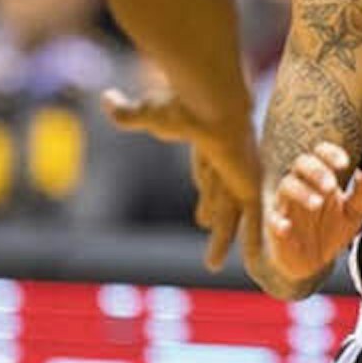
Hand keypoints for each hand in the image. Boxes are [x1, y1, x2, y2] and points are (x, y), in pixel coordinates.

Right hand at [103, 88, 261, 270]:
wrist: (212, 107)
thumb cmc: (181, 108)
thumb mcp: (148, 113)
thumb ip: (127, 112)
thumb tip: (106, 98)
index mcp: (204, 145)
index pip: (203, 173)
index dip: (202, 187)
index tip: (198, 202)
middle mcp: (225, 163)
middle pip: (216, 196)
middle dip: (211, 211)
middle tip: (204, 224)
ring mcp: (239, 177)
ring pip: (230, 216)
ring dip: (222, 240)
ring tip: (212, 265)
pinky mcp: (249, 187)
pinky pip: (252, 221)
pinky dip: (254, 241)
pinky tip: (255, 262)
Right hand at [264, 141, 361, 283]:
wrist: (313, 264)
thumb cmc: (331, 230)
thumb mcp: (353, 213)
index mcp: (320, 178)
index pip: (320, 153)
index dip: (330, 153)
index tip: (344, 163)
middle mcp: (301, 186)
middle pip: (300, 164)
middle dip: (316, 171)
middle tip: (331, 186)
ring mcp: (286, 206)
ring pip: (286, 186)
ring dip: (301, 192)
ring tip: (318, 203)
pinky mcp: (276, 229)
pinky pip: (272, 221)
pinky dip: (278, 222)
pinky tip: (286, 227)